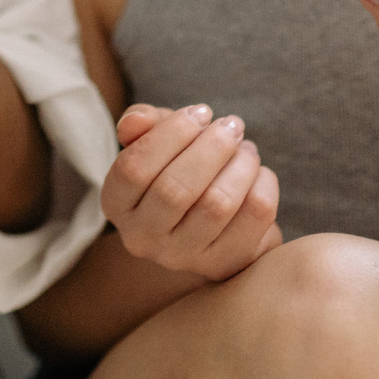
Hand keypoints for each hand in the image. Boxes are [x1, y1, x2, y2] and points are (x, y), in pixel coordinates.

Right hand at [103, 103, 282, 280]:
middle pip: (176, 189)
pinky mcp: (223, 266)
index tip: (200, 112)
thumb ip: (140, 121)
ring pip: (217, 205)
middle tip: (231, 124)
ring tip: (246, 147)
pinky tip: (258, 172)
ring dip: (240, 164)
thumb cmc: (174, 167)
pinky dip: (263, 185)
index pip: (134, 168)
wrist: (205, 220)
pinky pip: (253, 219)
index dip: (171, 133)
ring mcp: (181, 257)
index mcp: (116, 204)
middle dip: (212, 147)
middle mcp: (142, 237)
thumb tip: (137, 121)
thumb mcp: (152, 139)